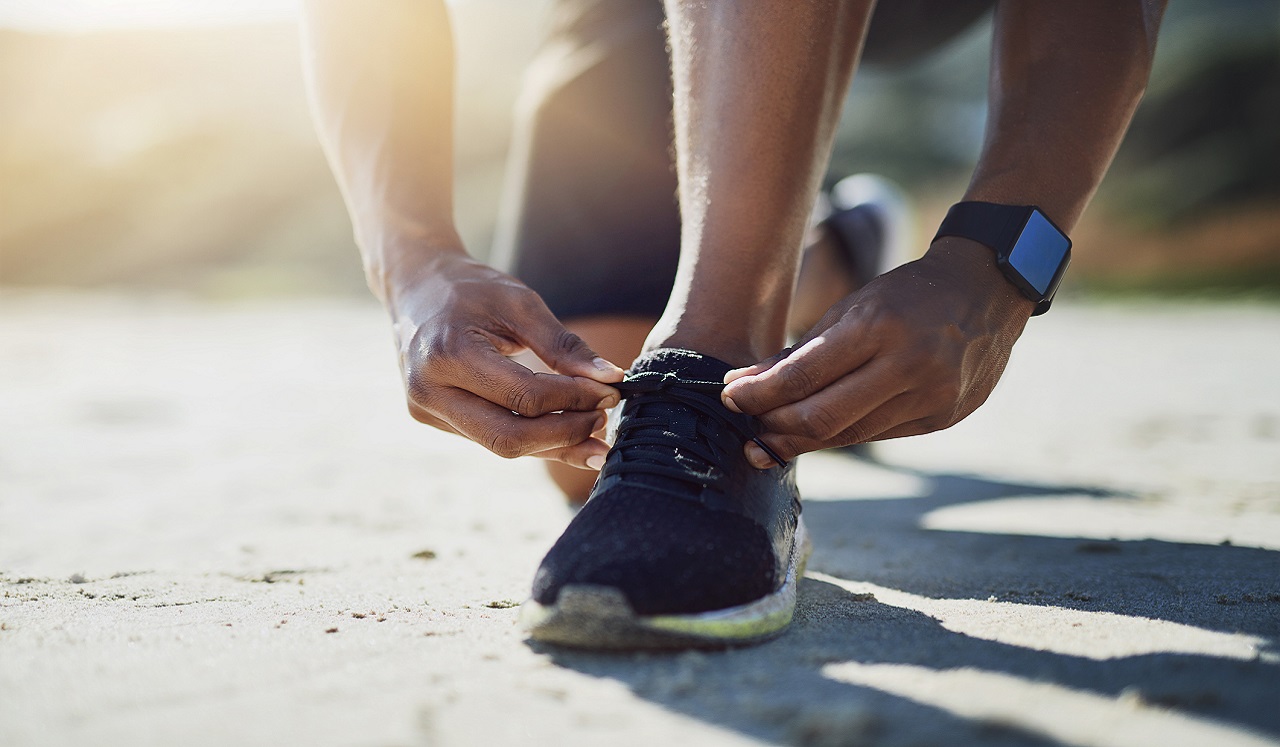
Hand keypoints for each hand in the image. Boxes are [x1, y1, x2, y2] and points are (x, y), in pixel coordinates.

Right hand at [390, 251, 624, 467]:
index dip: (574, 399)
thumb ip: (564, 344)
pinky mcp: (433, 419)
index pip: (524, 396)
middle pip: (510, 437)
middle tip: (603, 417)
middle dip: (565, 433)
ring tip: (594, 432)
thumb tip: (612, 379)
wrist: (414, 285)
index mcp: (448, 354)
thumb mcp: (520, 303)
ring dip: (553, 444)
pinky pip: (491, 438)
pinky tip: (566, 434)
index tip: (610, 390)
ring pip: (502, 445)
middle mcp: (429, 391)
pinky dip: (532, 439)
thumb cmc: (470, 288)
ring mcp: (426, 410)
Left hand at [721, 238, 1035, 466]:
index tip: (729, 397)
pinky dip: (843, 434)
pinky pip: (879, 435)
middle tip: (748, 431)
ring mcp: (932, 396)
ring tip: (772, 437)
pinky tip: (819, 431)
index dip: (758, 395)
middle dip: (775, 429)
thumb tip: (740, 386)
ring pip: (849, 435)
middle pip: (822, 418)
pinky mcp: (944, 417)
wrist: (988, 289)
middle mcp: (909, 365)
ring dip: (804, 439)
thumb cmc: (907, 294)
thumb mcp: (852, 308)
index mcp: (877, 327)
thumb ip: (798, 353)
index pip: (802, 377)